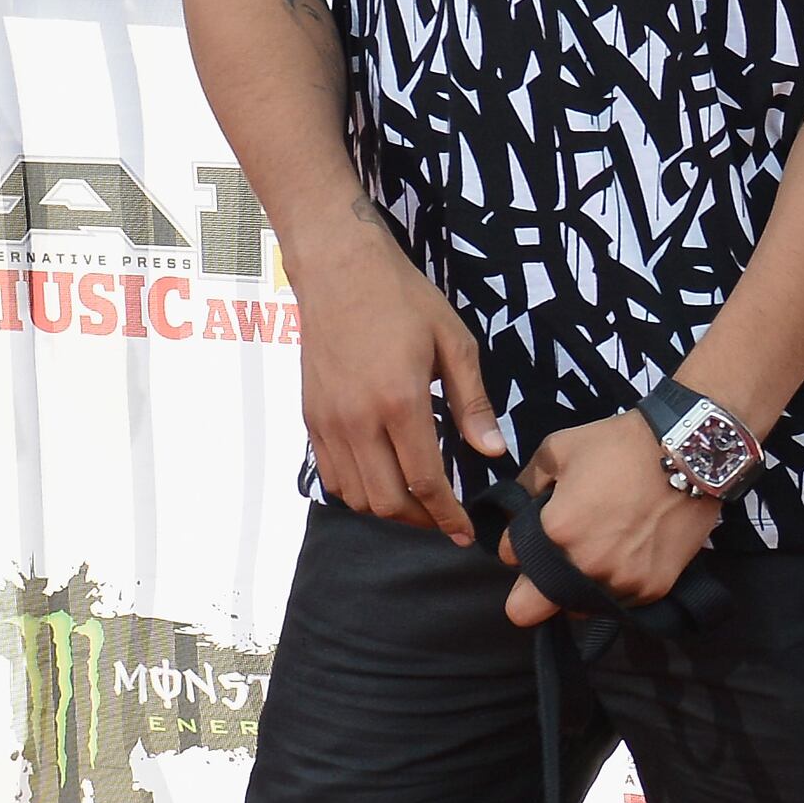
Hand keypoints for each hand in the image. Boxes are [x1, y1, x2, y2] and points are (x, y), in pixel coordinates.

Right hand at [295, 223, 503, 541]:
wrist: (338, 269)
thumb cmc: (404, 300)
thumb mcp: (455, 344)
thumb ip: (473, 404)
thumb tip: (493, 453)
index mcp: (400, 403)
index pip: (425, 483)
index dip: (448, 516)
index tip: (466, 533)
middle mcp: (357, 420)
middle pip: (387, 501)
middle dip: (421, 522)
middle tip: (446, 521)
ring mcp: (328, 421)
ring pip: (355, 496)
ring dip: (389, 511)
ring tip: (419, 506)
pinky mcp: (310, 417)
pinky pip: (330, 475)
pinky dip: (358, 491)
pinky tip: (384, 482)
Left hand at [499, 412, 721, 628]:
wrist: (691, 454)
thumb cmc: (620, 446)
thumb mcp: (557, 449)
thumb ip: (525, 485)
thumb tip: (515, 511)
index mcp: (557, 531)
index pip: (511, 558)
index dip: (518, 543)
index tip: (538, 528)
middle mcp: (586, 567)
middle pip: (530, 610)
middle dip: (532, 589)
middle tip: (552, 562)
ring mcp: (622, 583)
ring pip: (577, 609)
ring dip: (578, 588)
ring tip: (601, 552)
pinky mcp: (653, 590)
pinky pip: (618, 603)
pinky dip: (618, 585)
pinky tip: (630, 554)